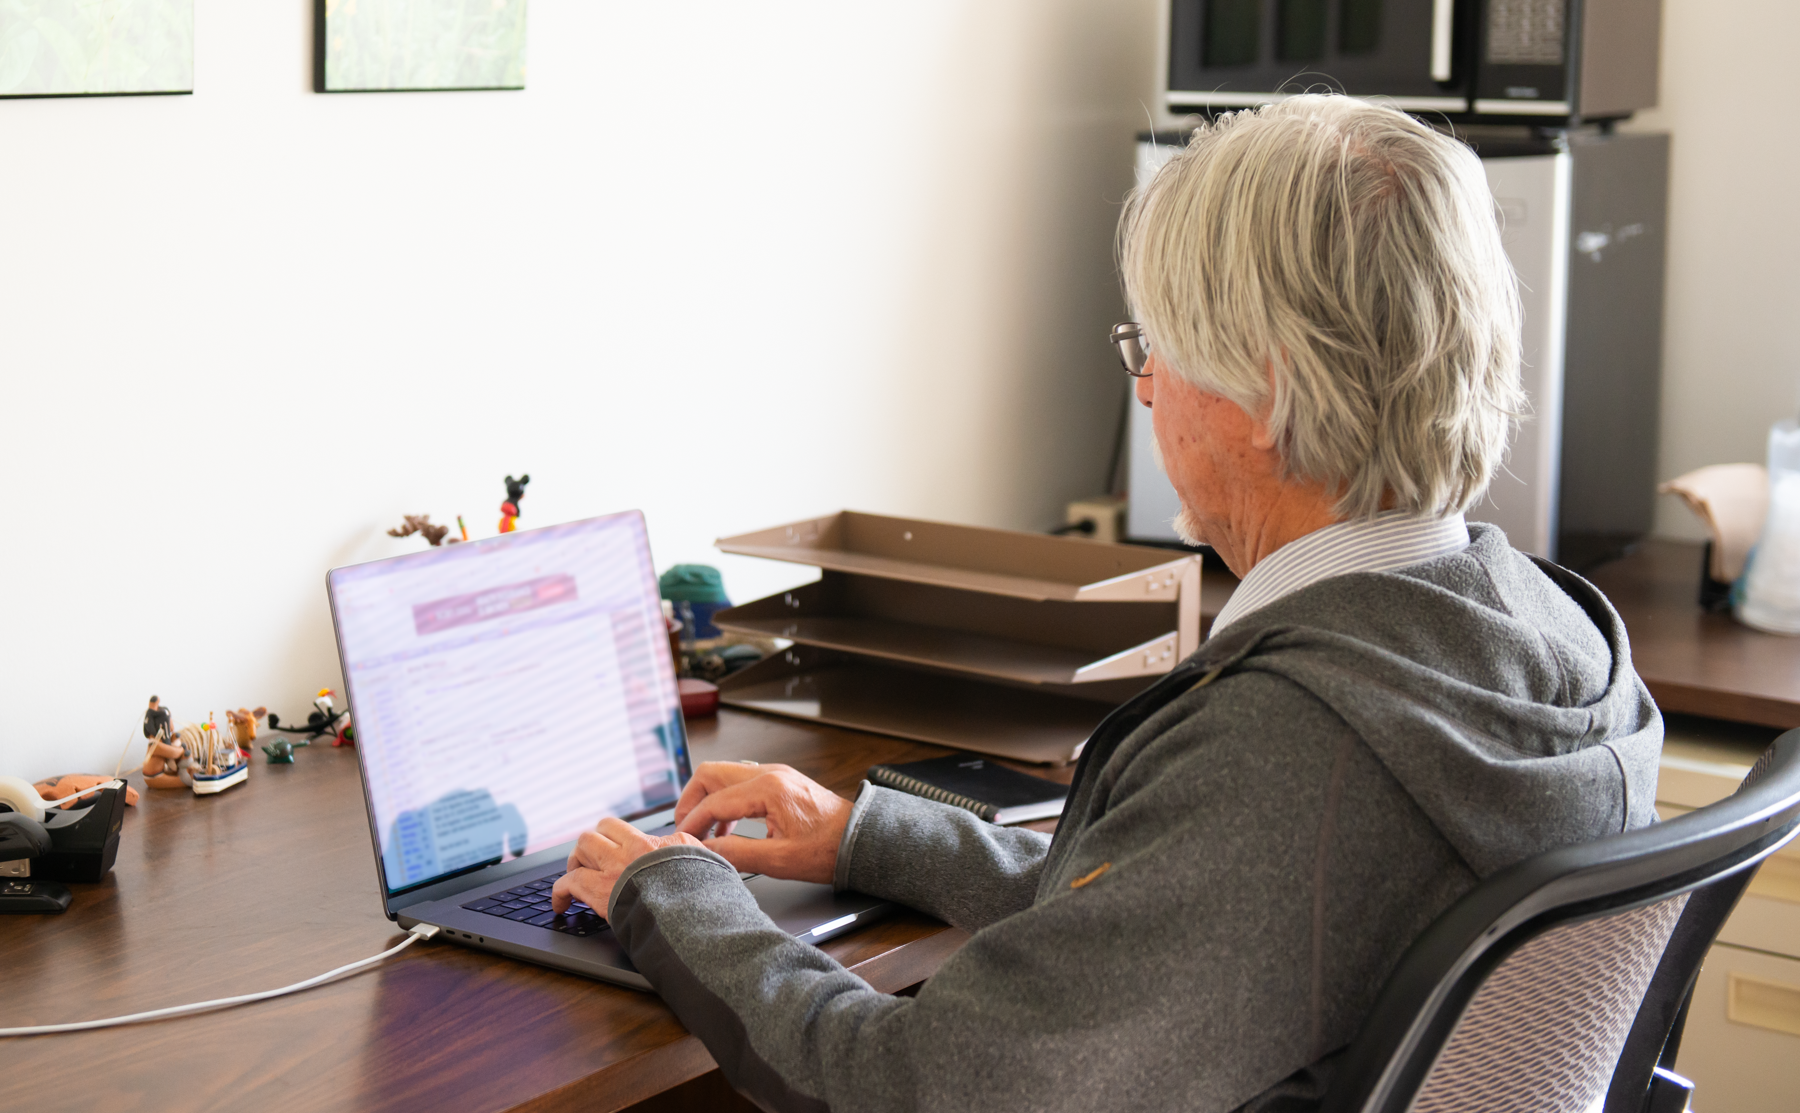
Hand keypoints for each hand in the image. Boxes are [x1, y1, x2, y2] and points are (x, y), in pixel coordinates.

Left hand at [550, 817, 702, 914]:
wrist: (688, 912)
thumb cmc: (696, 890)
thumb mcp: (698, 858)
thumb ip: (683, 846)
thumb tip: (679, 844)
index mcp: (649, 843)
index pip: (615, 827)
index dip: (606, 838)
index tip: (606, 850)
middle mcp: (628, 850)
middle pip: (593, 833)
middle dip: (588, 847)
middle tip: (589, 863)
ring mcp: (612, 869)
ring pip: (581, 848)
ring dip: (575, 862)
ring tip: (576, 876)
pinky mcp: (599, 891)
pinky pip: (568, 883)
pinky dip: (560, 893)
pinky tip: (561, 904)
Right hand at [673, 762, 852, 884]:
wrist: (859, 840)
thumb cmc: (829, 849)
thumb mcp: (780, 859)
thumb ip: (737, 853)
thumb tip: (704, 851)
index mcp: (770, 789)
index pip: (714, 801)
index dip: (692, 823)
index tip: (681, 841)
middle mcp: (770, 773)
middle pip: (712, 774)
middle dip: (691, 801)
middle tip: (684, 829)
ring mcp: (775, 774)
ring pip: (725, 776)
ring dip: (708, 801)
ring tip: (704, 832)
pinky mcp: (779, 782)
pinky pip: (741, 783)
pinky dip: (726, 802)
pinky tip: (727, 829)